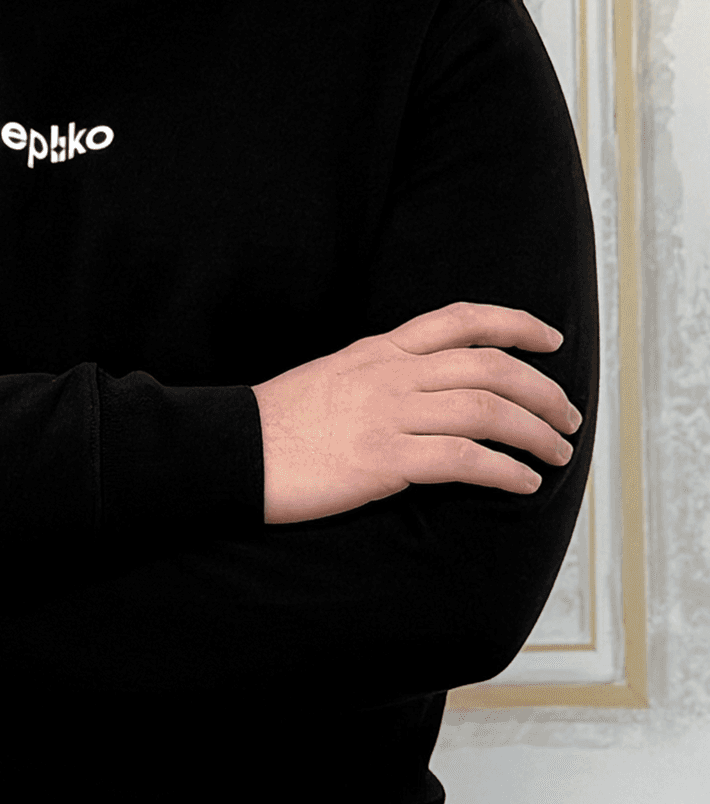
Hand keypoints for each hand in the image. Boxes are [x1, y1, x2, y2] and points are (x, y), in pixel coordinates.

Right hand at [252, 302, 581, 524]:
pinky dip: (504, 471)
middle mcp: (390, 374)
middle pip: (488, 367)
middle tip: (568, 415)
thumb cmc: (280, 423)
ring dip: (535, 431)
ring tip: (558, 452)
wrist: (234, 449)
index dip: (513, 324)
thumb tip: (424, 389)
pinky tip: (523, 483)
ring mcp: (387, 414)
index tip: (549, 339)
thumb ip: (381, 375)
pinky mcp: (382, 460)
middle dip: (541, 390)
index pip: (458, 320)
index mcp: (379, 350)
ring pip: (485, 410)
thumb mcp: (334, 377)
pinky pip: (461, 460)